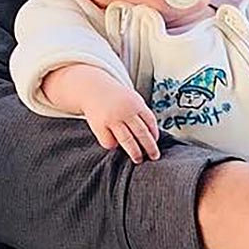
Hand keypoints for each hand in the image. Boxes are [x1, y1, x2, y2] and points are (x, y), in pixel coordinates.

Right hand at [44, 64, 161, 161]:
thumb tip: (152, 136)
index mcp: (136, 103)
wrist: (92, 89)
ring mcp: (112, 119)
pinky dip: (113, 145)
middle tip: (154, 156)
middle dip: (150, 147)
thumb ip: (141, 114)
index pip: (150, 122)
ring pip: (127, 141)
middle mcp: (125, 111)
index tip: (155, 141)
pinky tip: (114, 143)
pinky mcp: (99, 126)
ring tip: (138, 159)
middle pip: (142, 133)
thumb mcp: (132, 99)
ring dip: (135, 152)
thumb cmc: (116, 98)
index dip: (154, 133)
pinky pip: (110, 142)